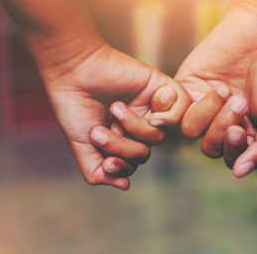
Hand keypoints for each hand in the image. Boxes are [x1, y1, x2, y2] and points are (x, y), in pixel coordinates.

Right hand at [43, 43, 189, 189]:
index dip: (123, 167)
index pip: (133, 163)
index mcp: (120, 137)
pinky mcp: (161, 88)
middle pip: (144, 153)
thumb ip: (97, 171)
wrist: (74, 71)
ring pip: (158, 137)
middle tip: (99, 130)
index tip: (106, 162)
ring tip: (115, 109)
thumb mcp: (82, 145)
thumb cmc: (74, 105)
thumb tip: (125, 185)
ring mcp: (149, 107)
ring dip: (135, 128)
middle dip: (122, 147)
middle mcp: (136, 124)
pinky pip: (182, 109)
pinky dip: (170, 116)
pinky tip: (151, 112)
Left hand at [176, 2, 256, 177]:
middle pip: (210, 147)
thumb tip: (240, 173)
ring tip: (225, 89)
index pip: (231, 157)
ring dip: (209, 114)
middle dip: (222, 128)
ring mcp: (202, 107)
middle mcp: (220, 124)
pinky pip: (176, 110)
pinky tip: (209, 90)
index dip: (233, 149)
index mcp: (243, 133)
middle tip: (239, 102)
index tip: (239, 129)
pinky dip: (185, 106)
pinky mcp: (186, 89)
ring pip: (192, 131)